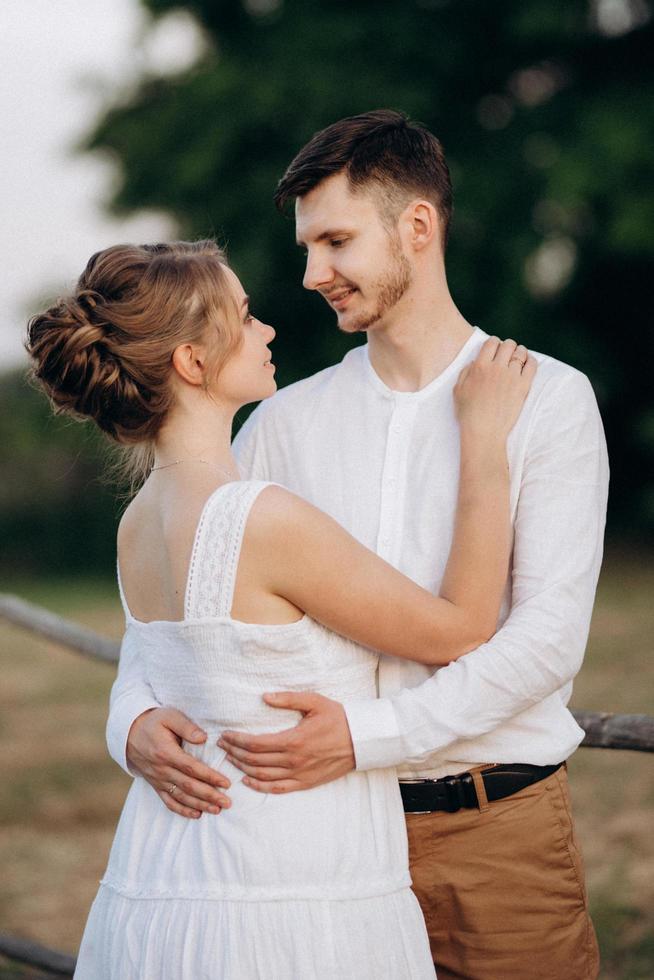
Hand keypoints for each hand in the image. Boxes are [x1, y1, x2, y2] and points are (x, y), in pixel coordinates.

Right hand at [127, 707, 231, 818]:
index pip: (192, 768)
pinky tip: (196, 814)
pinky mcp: (155, 785)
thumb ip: (186, 726)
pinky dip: (182, 810)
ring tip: (217, 810)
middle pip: (189, 786)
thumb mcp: (169, 716)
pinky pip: (168, 801)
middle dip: (209, 796)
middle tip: (227, 802)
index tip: (226, 783)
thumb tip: (203, 738)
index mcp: (166, 753)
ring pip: (181, 797)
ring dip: (199, 805)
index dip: (210, 777)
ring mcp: (158, 780)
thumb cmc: (154, 722)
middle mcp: (162, 770)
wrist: (129, 733)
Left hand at [218, 692, 354, 793]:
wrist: (361, 740)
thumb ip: (288, 699)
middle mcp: (293, 760)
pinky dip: (260, 786)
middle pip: (255, 760)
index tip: (226, 735)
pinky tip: (248, 781)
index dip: (237, 740)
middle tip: (222, 746)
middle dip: (234, 752)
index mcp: (293, 740)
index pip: (256, 743)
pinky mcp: (305, 782)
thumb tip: (264, 697)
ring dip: (243, 767)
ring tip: (230, 759)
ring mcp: (299, 774)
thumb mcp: (314, 702)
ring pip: (262, 775)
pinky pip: (278, 788)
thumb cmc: (338, 718)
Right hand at [454, 337, 536, 442]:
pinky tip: (528, 363)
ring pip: (521, 352)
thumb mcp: (458, 390)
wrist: (483, 432)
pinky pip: (532, 365)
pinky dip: (531, 360)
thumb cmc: (468, 414)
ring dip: (520, 352)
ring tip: (519, 358)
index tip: (495, 349)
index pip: (491, 343)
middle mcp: (496, 368)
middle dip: (508, 346)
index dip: (494, 343)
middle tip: (508, 353)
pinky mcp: (523, 386)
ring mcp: (511, 377)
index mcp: (479, 367)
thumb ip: (465, 372)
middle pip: (507, 344)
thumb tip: (474, 361)